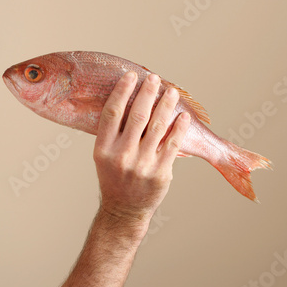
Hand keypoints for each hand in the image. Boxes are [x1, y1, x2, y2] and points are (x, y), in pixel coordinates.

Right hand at [93, 72, 190, 227]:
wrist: (123, 210)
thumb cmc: (114, 179)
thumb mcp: (104, 156)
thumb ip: (113, 133)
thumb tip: (129, 103)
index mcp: (103, 149)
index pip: (112, 113)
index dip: (122, 91)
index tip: (131, 76)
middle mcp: (121, 155)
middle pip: (137, 115)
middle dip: (147, 93)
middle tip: (154, 79)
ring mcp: (142, 164)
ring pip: (157, 126)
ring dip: (166, 105)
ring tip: (172, 92)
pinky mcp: (160, 172)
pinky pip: (173, 144)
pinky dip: (179, 128)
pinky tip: (183, 116)